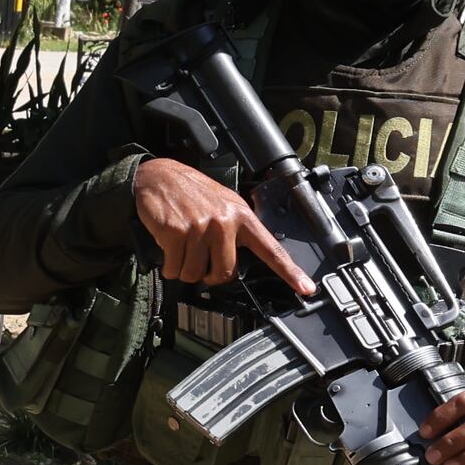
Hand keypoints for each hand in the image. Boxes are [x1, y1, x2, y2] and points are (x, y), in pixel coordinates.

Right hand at [131, 156, 307, 292]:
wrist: (157, 177)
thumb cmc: (190, 193)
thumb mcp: (223, 204)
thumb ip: (235, 230)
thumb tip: (237, 261)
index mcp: (242, 216)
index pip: (271, 249)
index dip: (290, 272)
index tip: (306, 288)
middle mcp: (225, 222)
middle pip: (224, 273)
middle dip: (208, 275)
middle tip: (199, 261)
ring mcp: (201, 227)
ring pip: (196, 274)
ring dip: (184, 270)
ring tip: (182, 251)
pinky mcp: (178, 232)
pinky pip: (175, 267)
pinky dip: (169, 266)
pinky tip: (168, 252)